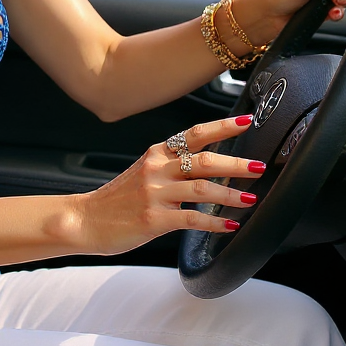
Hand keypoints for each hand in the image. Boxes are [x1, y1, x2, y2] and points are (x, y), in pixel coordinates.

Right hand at [76, 116, 262, 255]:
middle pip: (203, 160)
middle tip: (259, 166)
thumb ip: (172, 166)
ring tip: (250, 198)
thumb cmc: (118, 199)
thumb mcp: (144, 172)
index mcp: (156, 153)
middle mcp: (156, 169)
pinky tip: (229, 225)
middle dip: (236, 163)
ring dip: (230, 194)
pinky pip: (191, 219)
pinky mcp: (153, 219)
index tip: (247, 120)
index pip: (195, 134)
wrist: (86, 219)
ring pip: (201, 188)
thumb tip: (210, 166)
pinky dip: (214, 222)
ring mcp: (154, 194)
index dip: (223, 127)